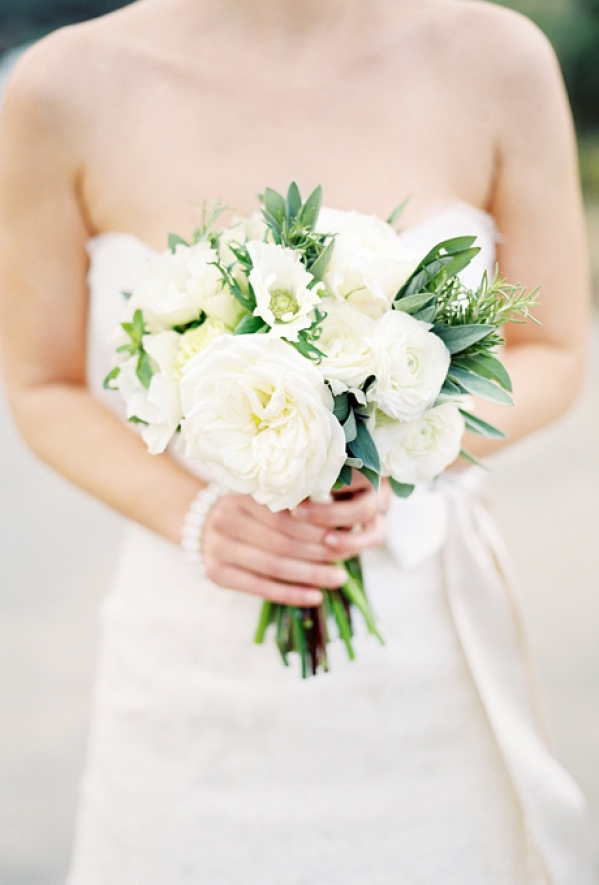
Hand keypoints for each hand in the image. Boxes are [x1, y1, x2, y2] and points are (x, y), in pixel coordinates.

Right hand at [202, 473, 388, 605]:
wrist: (200, 524)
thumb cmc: (250, 511)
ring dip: (311, 574)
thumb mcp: (266, 499)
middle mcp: (225, 518)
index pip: (286, 515)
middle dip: (319, 551)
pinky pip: (260, 587)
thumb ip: (295, 505)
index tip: (344, 533)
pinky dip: (291, 594)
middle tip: (347, 557)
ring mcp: (217, 546)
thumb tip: (341, 521)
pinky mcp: (216, 572)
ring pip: (274, 566)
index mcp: (242, 493)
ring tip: (339, 578)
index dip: (316, 527)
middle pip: (282, 541)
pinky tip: (315, 596)